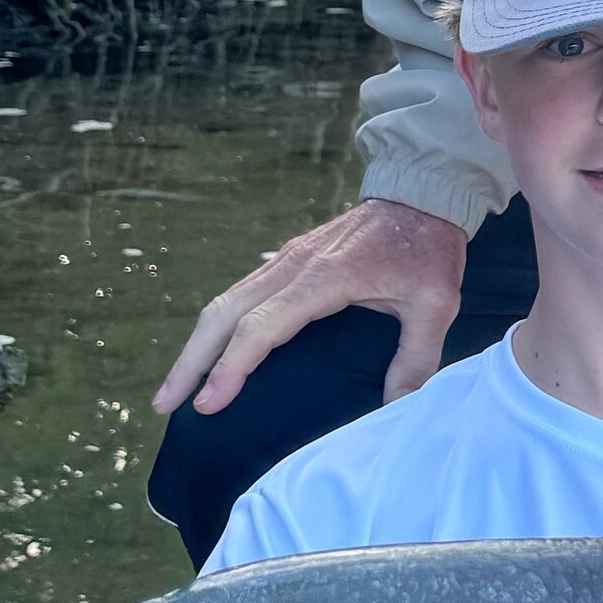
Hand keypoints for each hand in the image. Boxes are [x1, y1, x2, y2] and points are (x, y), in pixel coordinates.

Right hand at [153, 199, 468, 417]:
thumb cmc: (427, 249)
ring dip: (196, 345)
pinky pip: (241, 295)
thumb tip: (397, 407)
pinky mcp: (287, 260)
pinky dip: (217, 327)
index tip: (209, 404)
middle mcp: (292, 265)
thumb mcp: (436, 303)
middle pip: (223, 314)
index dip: (232, 366)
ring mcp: (285, 259)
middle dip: (190, 361)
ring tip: (175, 389)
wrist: (422, 194)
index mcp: (323, 277)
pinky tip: (211, 355)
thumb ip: (417, 356)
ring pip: (225, 302)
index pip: (261, 326)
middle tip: (165, 405)